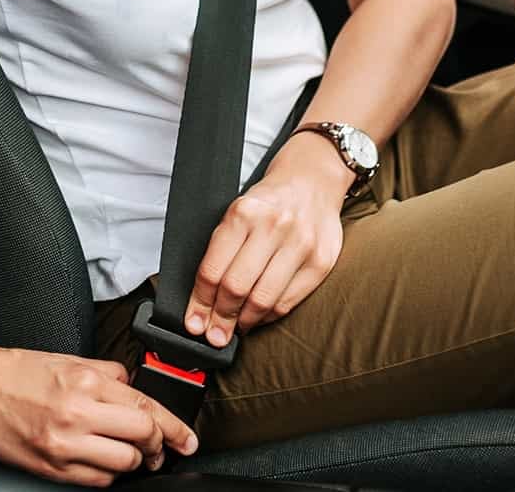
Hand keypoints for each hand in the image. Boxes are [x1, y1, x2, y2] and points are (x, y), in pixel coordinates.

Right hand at [0, 344, 197, 484]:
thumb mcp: (71, 359)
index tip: (187, 438)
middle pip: (141, 437)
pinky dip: (109, 473)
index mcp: (87, 382)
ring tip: (133, 454)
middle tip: (161, 446)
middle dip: (159, 445)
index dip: (174, 427)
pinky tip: (106, 461)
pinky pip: (96, 480)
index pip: (146, 408)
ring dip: (134, 461)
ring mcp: (64, 445)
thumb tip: (135, 389)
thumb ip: (108, 374)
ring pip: (123, 464)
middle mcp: (78, 414)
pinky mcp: (52, 468)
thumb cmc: (21, 371)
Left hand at [184, 133, 349, 346]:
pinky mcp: (320, 262)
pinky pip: (287, 302)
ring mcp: (300, 245)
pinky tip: (258, 316)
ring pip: (262, 301)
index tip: (194, 323)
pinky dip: (268, 317)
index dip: (200, 303)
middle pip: (236, 288)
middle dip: (220, 318)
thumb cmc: (269, 201)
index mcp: (244, 213)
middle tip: (214, 334)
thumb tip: (203, 301)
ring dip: (244, 322)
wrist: (312, 179)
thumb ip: (221, 251)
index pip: (213, 269)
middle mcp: (273, 227)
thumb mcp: (238, 212)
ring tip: (235, 327)